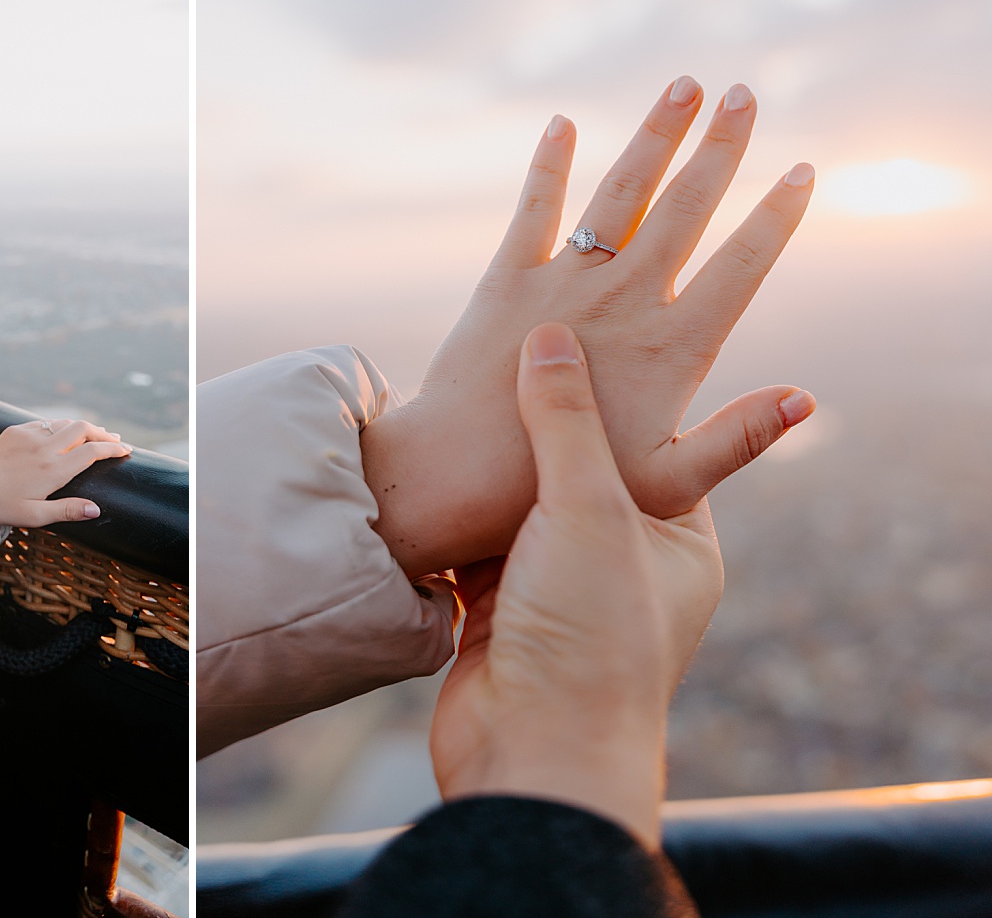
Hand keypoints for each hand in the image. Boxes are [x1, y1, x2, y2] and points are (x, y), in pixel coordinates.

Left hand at [0, 418, 132, 527]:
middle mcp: (44, 448)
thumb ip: (66, 511)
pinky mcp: (15, 430)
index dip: (113, 448)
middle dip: (103, 432)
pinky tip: (63, 433)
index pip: (92, 452)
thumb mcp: (34, 516)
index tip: (126, 450)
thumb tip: (96, 510)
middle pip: (83, 428)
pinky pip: (45, 423)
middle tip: (115, 440)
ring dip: (83, 427)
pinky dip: (61, 426)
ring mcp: (29, 436)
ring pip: (65, 422)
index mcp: (53, 470)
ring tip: (94, 435)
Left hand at [362, 77, 816, 577]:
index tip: (803, 171)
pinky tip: (562, 124)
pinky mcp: (508, 278)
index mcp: (675, 345)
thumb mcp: (669, 480)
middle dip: (721, 146)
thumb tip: (806, 400)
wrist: (462, 473)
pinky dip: (548, 164)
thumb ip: (738, 439)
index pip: (741, 265)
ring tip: (685, 85)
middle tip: (745, 94)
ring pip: (622, 191)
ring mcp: (567, 281)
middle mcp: (627, 298)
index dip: (776, 216)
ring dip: (655, 134)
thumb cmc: (568, 483)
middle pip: (688, 206)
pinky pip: (534, 208)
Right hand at [429, 323, 722, 846]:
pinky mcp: (497, 619)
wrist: (534, 759)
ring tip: (449, 410)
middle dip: (531, 431)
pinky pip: (470, 552)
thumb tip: (551, 339)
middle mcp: (622, 568)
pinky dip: (448, 523)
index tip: (567, 344)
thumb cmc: (591, 640)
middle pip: (574, 476)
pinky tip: (420, 480)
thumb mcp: (589, 512)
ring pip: (515, 512)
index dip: (608, 397)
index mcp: (678, 545)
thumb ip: (567, 423)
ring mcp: (557, 594)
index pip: (651, 448)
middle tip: (494, 366)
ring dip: (483, 478)